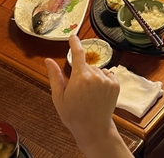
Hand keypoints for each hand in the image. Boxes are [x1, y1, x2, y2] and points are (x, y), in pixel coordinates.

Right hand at [45, 36, 121, 153]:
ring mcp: (107, 80)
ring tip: (89, 94)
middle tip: (78, 90)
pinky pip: (107, 74)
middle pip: (86, 66)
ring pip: (97, 70)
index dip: (75, 43)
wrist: (93, 128)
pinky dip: (103, 80)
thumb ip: (54, 76)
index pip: (77, 53)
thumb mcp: (59, 97)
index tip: (73, 36)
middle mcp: (95, 76)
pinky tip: (98, 92)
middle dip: (81, 73)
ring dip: (93, 77)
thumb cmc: (73, 114)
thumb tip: (48, 60)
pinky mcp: (115, 84)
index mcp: (80, 77)